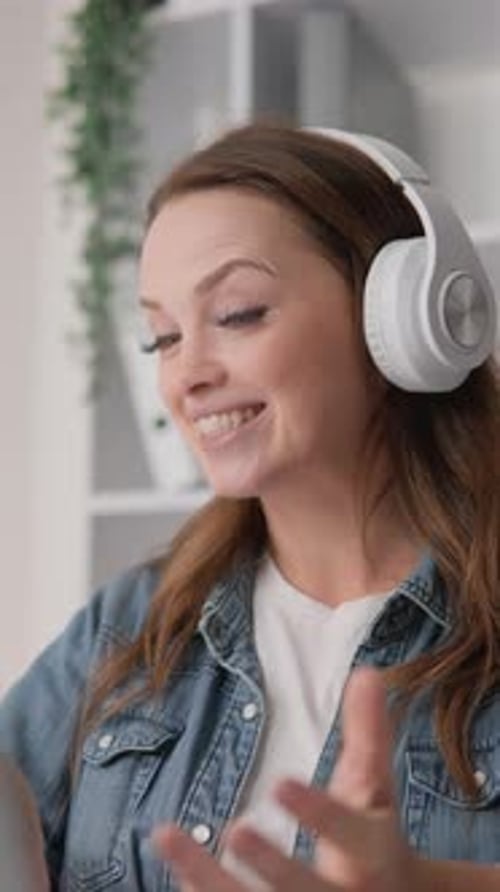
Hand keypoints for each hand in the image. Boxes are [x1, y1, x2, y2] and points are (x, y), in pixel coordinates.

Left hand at [152, 668, 421, 890]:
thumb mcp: (375, 788)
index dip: (318, 813)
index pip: (348, 835)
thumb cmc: (372, 837)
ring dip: (210, 879)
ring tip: (167, 834)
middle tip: (236, 830)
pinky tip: (173, 871)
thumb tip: (366, 672)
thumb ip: (369, 734)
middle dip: (273, 865)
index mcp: (370, 856)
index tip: (281, 784)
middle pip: (306, 891)